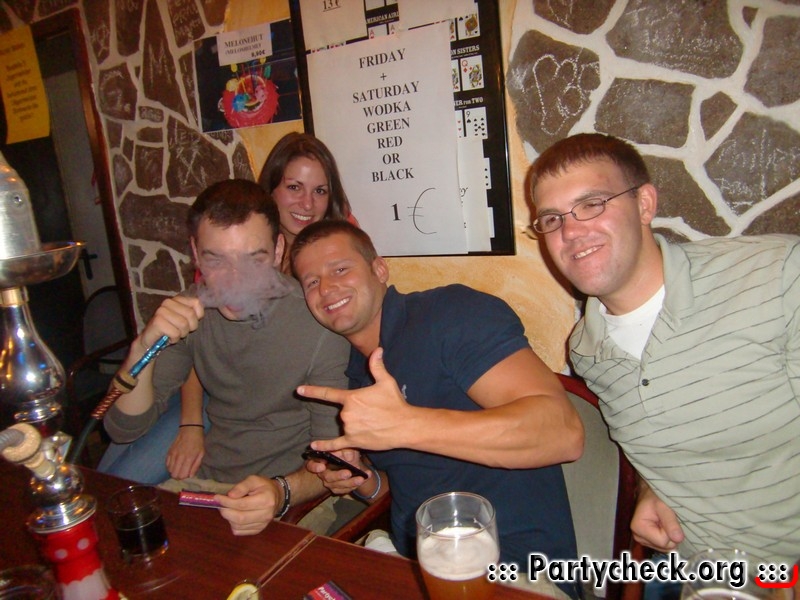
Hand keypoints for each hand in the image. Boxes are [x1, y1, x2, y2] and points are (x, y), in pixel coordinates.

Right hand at [140, 295, 203, 348]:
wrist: (151, 340)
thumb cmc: (170, 329)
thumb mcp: (184, 319)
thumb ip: (193, 313)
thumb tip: (201, 313)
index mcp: (176, 299)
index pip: (196, 302)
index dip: (197, 316)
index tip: (190, 322)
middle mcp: (168, 302)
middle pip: (191, 314)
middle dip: (189, 327)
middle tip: (181, 330)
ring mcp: (161, 311)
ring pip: (183, 324)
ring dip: (181, 334)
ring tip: (174, 334)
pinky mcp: (157, 322)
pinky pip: (175, 333)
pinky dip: (174, 339)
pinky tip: (168, 338)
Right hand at [165, 427, 203, 479]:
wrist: (190, 430)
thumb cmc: (198, 442)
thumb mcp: (201, 454)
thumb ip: (196, 466)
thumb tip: (190, 476)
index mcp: (188, 458)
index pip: (181, 475)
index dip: (184, 477)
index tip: (187, 474)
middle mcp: (179, 457)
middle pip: (174, 474)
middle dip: (178, 476)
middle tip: (183, 472)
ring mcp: (173, 454)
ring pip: (169, 470)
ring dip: (174, 471)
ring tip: (180, 467)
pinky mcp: (169, 452)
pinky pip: (166, 464)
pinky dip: (170, 466)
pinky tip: (176, 463)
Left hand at [217, 476, 281, 535]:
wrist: (277, 497)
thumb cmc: (263, 486)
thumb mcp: (254, 480)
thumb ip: (242, 486)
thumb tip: (230, 495)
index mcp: (266, 500)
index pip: (242, 504)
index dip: (227, 502)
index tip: (217, 497)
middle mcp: (266, 515)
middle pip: (239, 518)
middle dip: (226, 511)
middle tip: (220, 504)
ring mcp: (262, 525)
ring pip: (238, 526)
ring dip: (229, 518)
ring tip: (228, 509)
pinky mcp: (258, 530)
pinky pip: (239, 531)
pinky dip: (233, 524)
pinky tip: (234, 515)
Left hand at [297, 348, 416, 451]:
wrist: (405, 425)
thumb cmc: (395, 403)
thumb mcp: (386, 382)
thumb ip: (377, 366)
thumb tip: (377, 350)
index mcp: (352, 398)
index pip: (328, 393)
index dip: (312, 391)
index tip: (299, 390)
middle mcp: (347, 413)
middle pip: (344, 411)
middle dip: (355, 411)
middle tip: (374, 412)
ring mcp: (349, 428)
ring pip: (345, 425)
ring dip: (355, 424)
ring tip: (374, 423)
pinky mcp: (353, 441)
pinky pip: (336, 444)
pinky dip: (325, 445)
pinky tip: (314, 445)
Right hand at [305, 448, 367, 495]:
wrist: (351, 461)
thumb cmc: (345, 452)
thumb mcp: (346, 447)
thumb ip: (346, 450)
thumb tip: (348, 457)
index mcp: (320, 461)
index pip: (311, 465)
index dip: (315, 467)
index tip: (322, 466)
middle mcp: (323, 473)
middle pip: (327, 477)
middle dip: (338, 476)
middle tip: (348, 473)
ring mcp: (330, 482)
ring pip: (337, 486)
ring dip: (350, 483)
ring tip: (361, 478)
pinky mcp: (337, 489)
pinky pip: (344, 490)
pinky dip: (355, 486)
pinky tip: (364, 479)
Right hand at [631, 483, 684, 551]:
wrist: (647, 495)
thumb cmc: (654, 498)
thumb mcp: (664, 507)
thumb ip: (671, 523)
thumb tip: (679, 539)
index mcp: (639, 529)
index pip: (663, 541)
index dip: (670, 531)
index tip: (666, 518)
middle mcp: (638, 537)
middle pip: (664, 546)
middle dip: (670, 534)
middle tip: (665, 520)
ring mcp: (641, 540)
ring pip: (665, 548)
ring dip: (668, 536)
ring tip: (663, 522)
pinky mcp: (646, 541)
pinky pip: (663, 547)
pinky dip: (666, 538)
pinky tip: (662, 527)